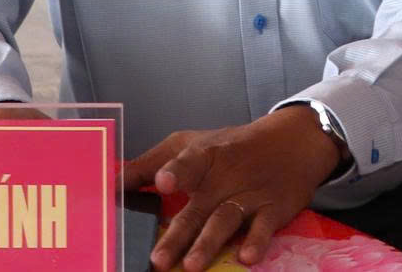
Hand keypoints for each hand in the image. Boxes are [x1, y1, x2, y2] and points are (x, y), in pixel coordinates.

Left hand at [118, 109, 344, 270]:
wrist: (291, 143)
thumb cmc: (229, 148)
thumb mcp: (189, 145)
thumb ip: (149, 165)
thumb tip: (111, 184)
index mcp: (203, 157)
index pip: (187, 163)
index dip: (175, 171)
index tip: (162, 183)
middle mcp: (224, 177)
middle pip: (199, 207)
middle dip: (179, 234)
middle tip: (158, 259)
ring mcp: (249, 194)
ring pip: (226, 220)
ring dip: (209, 243)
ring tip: (191, 265)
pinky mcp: (273, 209)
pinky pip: (264, 227)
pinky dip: (256, 241)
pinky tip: (246, 258)